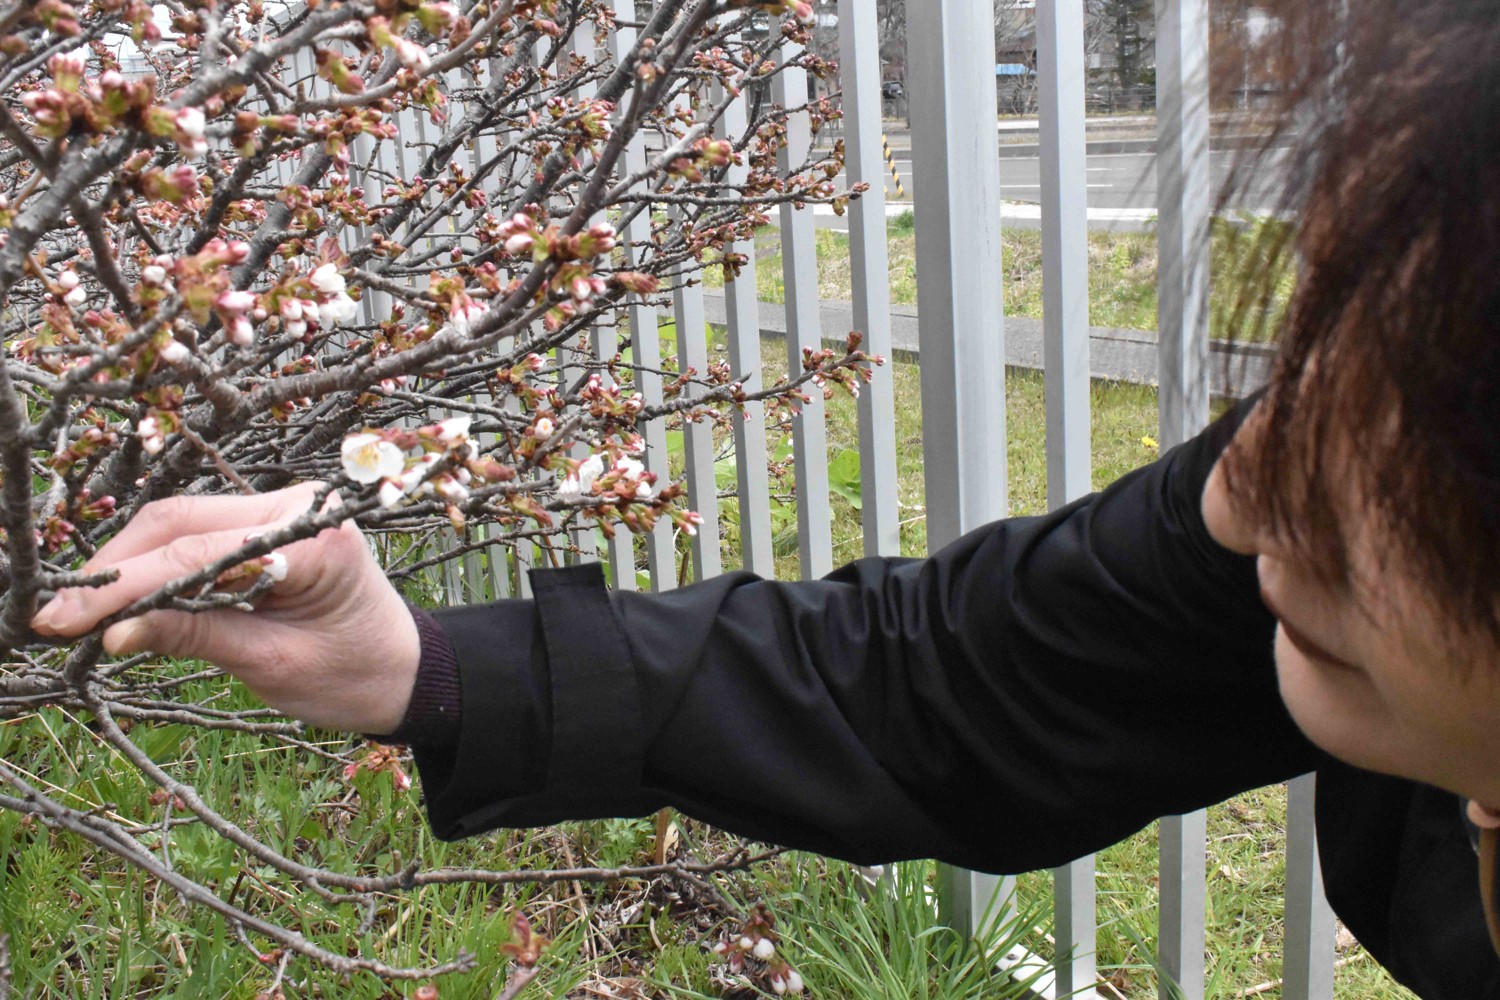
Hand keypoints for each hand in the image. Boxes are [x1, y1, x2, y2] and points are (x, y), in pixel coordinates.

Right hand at [30, 483, 420, 734]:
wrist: (406, 672)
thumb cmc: (356, 675)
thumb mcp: (273, 665)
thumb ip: (195, 636)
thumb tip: (110, 631)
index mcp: (313, 535)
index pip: (197, 551)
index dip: (123, 586)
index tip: (62, 619)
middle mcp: (297, 506)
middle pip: (180, 520)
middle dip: (115, 568)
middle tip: (57, 618)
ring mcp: (281, 509)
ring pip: (181, 523)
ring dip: (129, 565)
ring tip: (79, 613)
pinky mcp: (267, 525)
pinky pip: (198, 535)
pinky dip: (156, 564)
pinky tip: (122, 599)